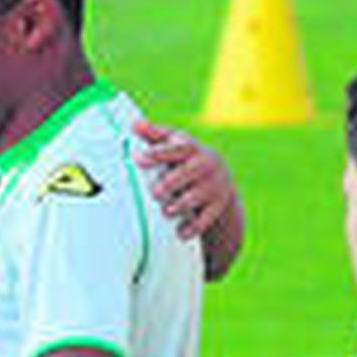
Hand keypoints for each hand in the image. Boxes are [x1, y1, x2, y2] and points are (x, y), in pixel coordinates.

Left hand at [132, 119, 235, 240]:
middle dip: (171, 182)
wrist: (222, 181)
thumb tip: (133, 124)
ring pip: (196, 197)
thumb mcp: (175, 144)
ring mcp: (213, 187)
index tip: (139, 158)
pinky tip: (181, 233)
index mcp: (191, 148)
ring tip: (167, 211)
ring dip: (180, 205)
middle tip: (156, 191)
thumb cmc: (187, 160)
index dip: (157, 153)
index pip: (176, 149)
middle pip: (187, 173)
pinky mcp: (217, 208)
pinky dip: (193, 227)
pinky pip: (205, 219)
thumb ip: (154, 135)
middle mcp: (205, 165)